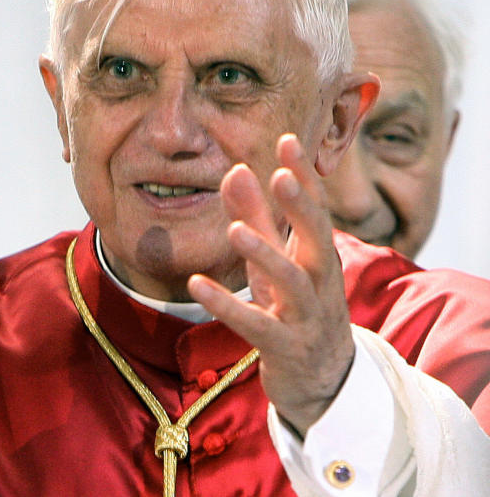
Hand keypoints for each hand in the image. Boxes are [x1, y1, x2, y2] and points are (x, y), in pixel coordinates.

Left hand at [188, 133, 353, 435]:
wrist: (323, 381)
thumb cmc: (296, 309)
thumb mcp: (275, 260)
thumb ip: (257, 217)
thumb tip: (237, 169)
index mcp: (319, 255)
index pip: (316, 208)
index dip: (304, 175)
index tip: (288, 139)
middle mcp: (320, 282)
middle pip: (318, 239)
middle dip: (301, 207)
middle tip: (281, 175)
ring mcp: (306, 316)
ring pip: (292, 282)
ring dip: (265, 254)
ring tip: (235, 231)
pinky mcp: (284, 347)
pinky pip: (255, 324)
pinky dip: (226, 305)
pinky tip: (197, 283)